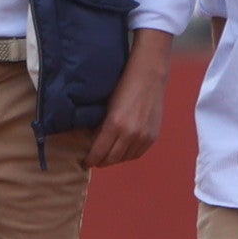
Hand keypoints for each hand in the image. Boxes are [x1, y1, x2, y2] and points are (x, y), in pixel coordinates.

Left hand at [88, 47, 168, 166]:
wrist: (149, 76)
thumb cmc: (123, 86)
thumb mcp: (106, 106)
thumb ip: (100, 126)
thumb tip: (92, 141)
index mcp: (114, 125)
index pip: (99, 152)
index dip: (90, 160)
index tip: (84, 161)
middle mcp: (130, 134)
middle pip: (112, 159)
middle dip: (101, 161)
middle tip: (94, 160)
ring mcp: (143, 136)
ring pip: (125, 159)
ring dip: (115, 159)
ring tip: (107, 156)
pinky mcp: (153, 136)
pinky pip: (138, 154)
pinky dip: (128, 155)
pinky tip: (122, 151)